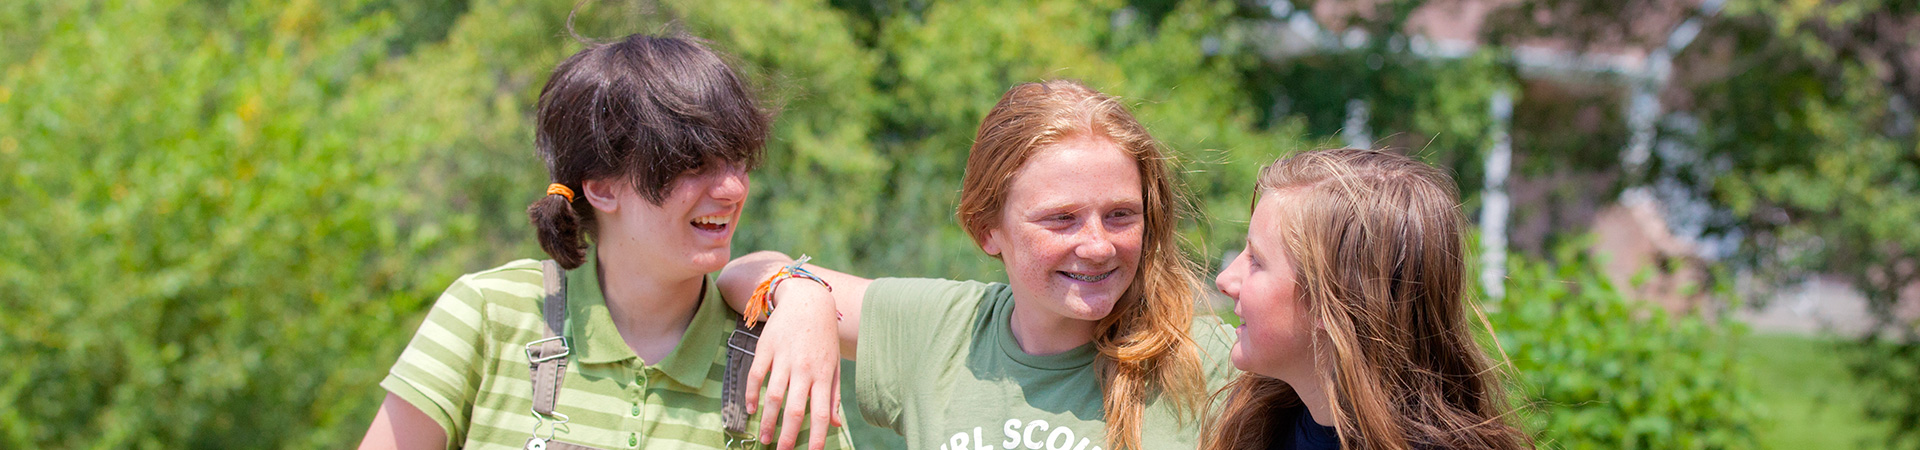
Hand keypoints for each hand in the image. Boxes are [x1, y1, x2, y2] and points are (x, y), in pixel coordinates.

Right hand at [746, 280, 843, 449]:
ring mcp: (784, 358)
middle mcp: (804, 368)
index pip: (820, 413)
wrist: (807, 299)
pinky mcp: (766, 348)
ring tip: (764, 438)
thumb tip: (835, 425)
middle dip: (787, 434)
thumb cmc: (823, 336)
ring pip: (773, 396)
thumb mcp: (834, 364)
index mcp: (823, 374)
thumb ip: (834, 395)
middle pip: (795, 409)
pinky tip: (752, 409)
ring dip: (767, 420)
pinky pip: (756, 375)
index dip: (815, 436)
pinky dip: (752, 394)